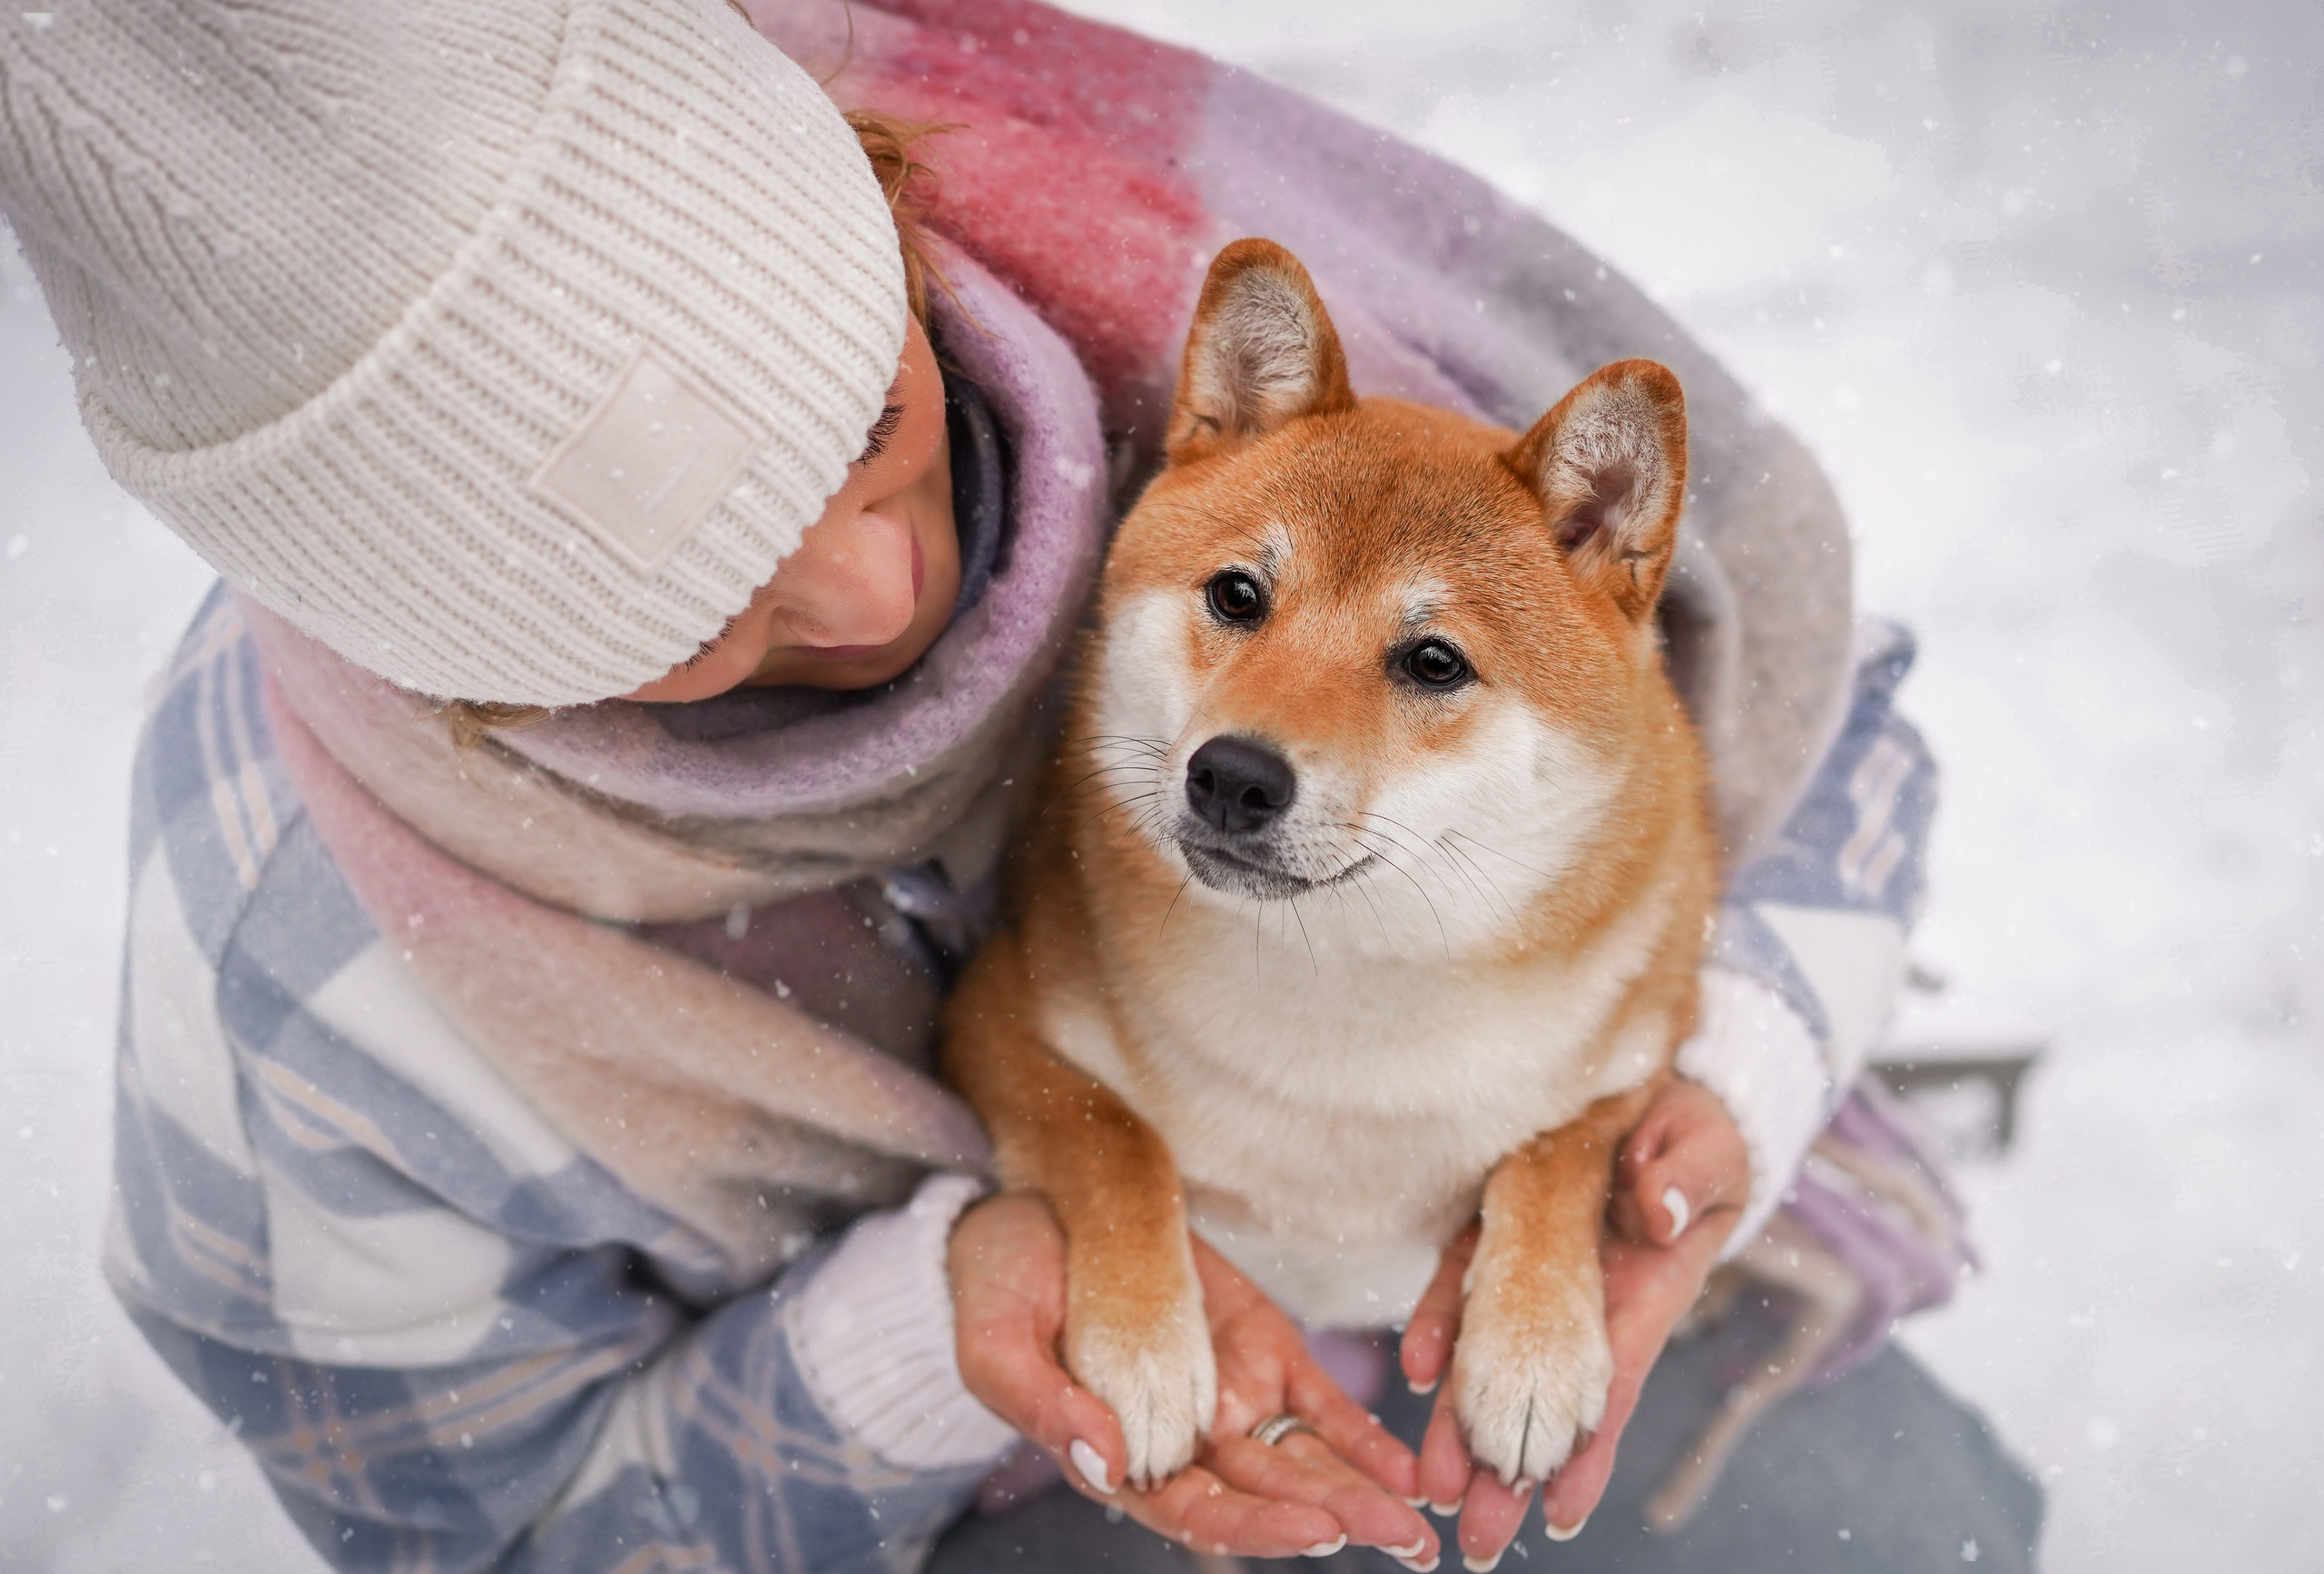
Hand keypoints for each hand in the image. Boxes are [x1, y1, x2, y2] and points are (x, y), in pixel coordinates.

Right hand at [951, 1192, 1438, 1564]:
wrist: (1028, 1210)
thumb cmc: (997, 1285)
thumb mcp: (996, 1343)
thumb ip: (1044, 1406)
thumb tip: (1104, 1462)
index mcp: (1120, 1457)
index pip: (1196, 1511)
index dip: (1256, 1525)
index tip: (1315, 1529)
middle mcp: (1185, 1441)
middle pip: (1267, 1496)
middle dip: (1334, 1520)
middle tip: (1400, 1540)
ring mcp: (1227, 1395)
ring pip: (1303, 1459)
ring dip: (1362, 1493)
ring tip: (1418, 1522)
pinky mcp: (1259, 1347)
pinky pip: (1318, 1403)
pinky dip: (1362, 1438)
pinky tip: (1406, 1468)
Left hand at [1399, 1078, 1749, 1564]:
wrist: (1660, 1087)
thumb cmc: (1698, 1132)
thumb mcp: (1706, 1150)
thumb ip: (1685, 1179)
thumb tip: (1657, 1212)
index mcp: (1641, 1292)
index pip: (1608, 1384)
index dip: (1585, 1449)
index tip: (1558, 1512)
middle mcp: (1584, 1297)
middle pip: (1541, 1397)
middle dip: (1509, 1468)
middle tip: (1473, 1537)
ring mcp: (1538, 1268)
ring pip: (1493, 1355)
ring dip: (1463, 1421)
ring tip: (1431, 1483)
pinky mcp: (1501, 1228)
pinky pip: (1463, 1283)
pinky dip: (1440, 1326)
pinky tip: (1415, 1366)